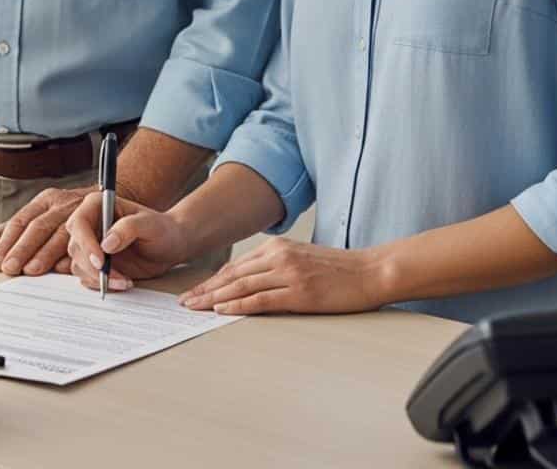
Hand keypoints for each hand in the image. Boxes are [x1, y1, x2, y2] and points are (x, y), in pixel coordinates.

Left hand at [0, 186, 91, 275]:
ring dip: (46, 253)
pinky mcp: (100, 223)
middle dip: (23, 249)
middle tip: (11, 269)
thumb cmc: (70, 213)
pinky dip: (74, 256)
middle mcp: (62, 204)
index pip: (21, 221)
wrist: (110, 202)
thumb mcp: (40, 216)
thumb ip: (12, 230)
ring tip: (33, 269)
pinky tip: (64, 269)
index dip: (8, 241)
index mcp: (45, 201)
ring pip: (60, 233)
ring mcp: (82, 212)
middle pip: (38, 227)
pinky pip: (86, 241)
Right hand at [66, 192, 188, 289]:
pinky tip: (121, 282)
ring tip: (124, 280)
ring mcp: (92, 244)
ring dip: (98, 278)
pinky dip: (102, 285)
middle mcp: (91, 224)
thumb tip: (106, 243)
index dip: (86, 243)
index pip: (79, 223)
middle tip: (115, 277)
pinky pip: (87, 277)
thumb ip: (128, 228)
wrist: (170, 245)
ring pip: (78, 265)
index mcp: (98, 205)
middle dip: (92, 266)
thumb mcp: (149, 224)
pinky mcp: (96, 262)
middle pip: (75, 247)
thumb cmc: (162, 228)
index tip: (101, 261)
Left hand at [177, 237, 385, 314]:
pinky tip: (222, 310)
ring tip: (196, 307)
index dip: (212, 279)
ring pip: (242, 286)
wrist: (371, 270)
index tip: (195, 290)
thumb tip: (252, 282)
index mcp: (278, 247)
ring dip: (214, 297)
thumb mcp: (302, 259)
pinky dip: (238, 305)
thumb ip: (277, 265)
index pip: (236, 266)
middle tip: (185, 301)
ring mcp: (289, 274)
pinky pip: (262, 300)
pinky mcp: (300, 293)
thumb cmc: (339, 269)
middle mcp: (279, 256)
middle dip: (205, 289)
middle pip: (233, 275)